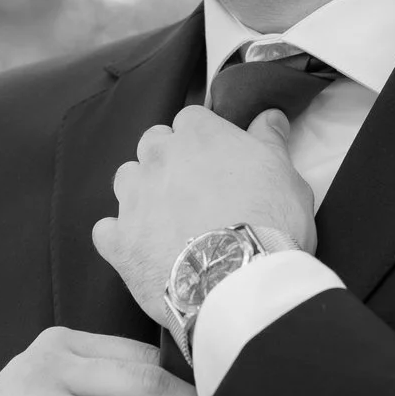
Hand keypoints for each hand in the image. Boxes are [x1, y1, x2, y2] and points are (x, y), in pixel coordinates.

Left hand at [91, 106, 316, 331]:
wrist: (240, 279)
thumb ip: (270, 142)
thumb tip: (270, 116)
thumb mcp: (287, 176)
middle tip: (194, 191)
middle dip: (168, 161)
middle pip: (153, 144)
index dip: (203, 141)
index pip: (190, 120)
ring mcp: (134, 199)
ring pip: (126, 181)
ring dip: (142, 194)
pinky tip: (143, 250)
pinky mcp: (119, 241)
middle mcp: (157, 158)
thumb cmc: (270, 222)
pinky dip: (121, 238)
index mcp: (197, 135)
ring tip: (168, 221)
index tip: (217, 162)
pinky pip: (107, 231)